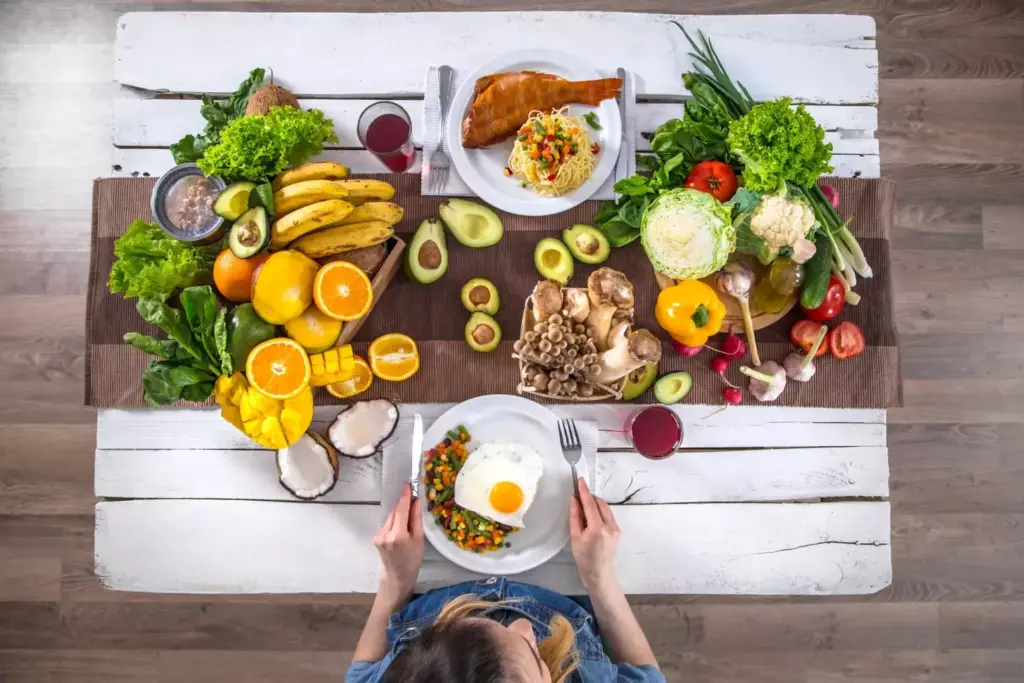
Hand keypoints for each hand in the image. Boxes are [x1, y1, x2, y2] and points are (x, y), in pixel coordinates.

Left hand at [374, 484, 423, 602]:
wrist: (397, 576)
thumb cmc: (413, 559)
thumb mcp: (419, 539)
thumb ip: (416, 519)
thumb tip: (415, 501)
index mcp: (397, 535)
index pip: (401, 510)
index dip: (404, 497)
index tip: (408, 485)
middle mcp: (385, 534)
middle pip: (395, 512)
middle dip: (403, 507)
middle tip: (413, 503)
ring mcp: (378, 536)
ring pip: (390, 518)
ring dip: (399, 516)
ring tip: (408, 525)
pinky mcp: (376, 537)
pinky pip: (387, 524)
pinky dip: (394, 523)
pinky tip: (400, 532)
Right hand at [569, 478, 620, 594]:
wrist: (599, 574)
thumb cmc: (584, 559)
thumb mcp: (575, 538)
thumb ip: (575, 517)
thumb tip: (574, 500)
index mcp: (598, 529)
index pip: (590, 504)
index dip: (584, 491)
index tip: (580, 481)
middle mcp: (610, 526)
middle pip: (600, 504)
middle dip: (590, 497)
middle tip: (578, 496)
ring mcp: (616, 528)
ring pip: (605, 508)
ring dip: (595, 504)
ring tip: (583, 507)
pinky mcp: (618, 531)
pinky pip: (608, 515)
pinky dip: (600, 511)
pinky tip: (591, 516)